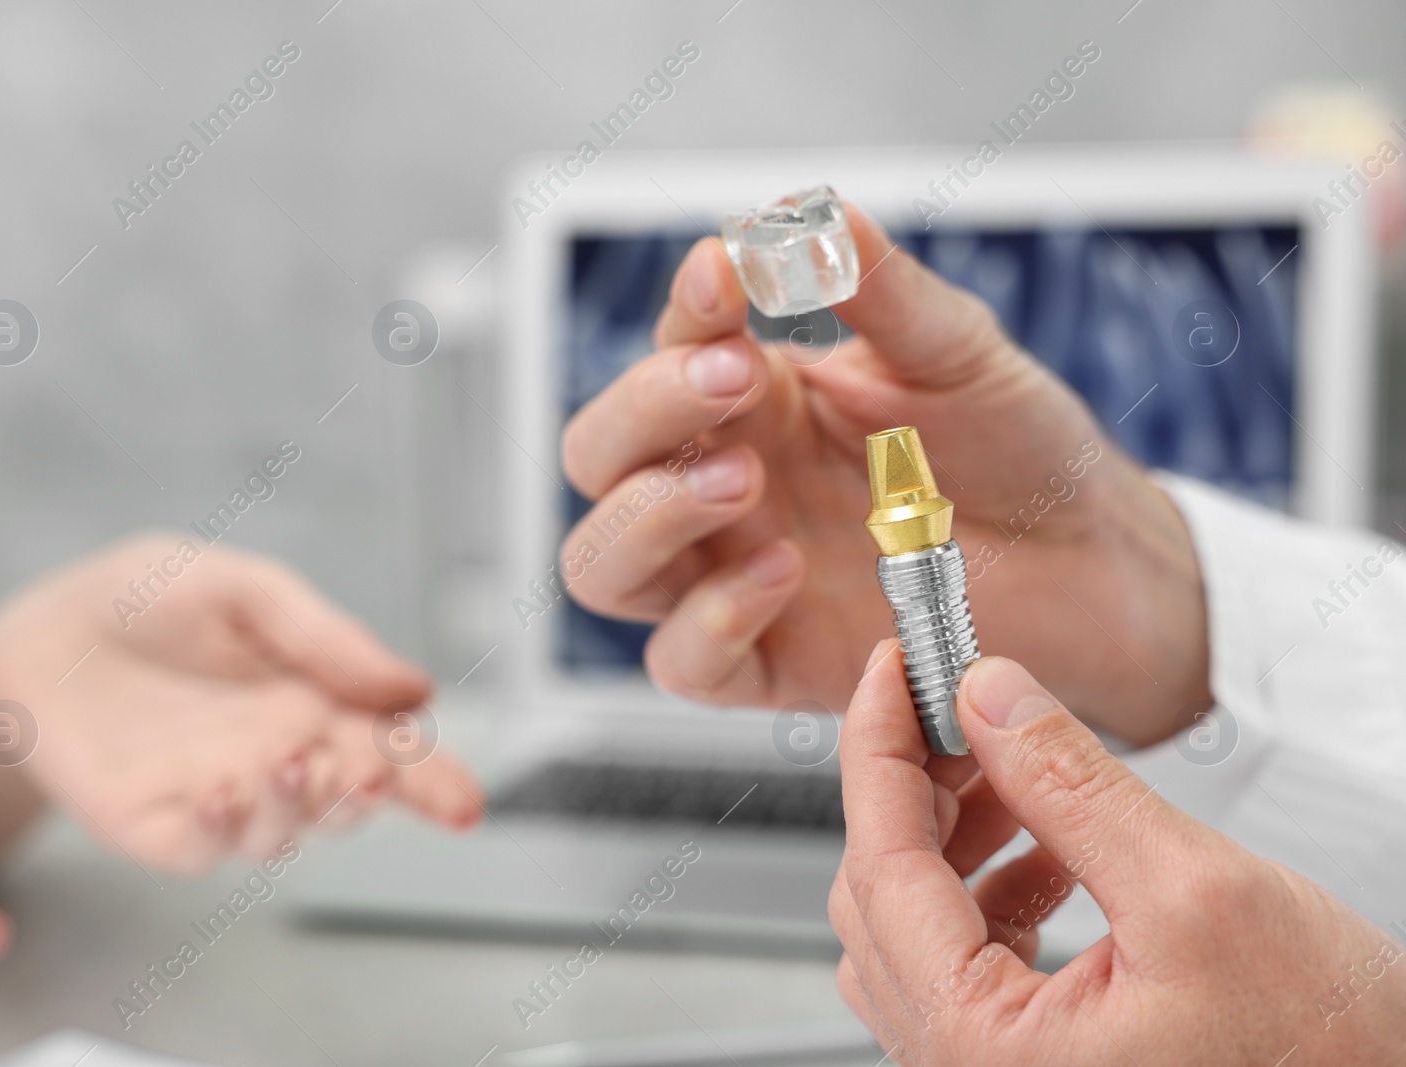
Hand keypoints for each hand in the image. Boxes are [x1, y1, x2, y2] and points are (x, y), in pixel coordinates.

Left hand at [0, 537, 480, 871]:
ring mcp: (221, 797)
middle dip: (370, 794)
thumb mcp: (244, 590)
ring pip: (286, 831)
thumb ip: (324, 637)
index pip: (393, 752)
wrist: (37, 630)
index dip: (435, 783)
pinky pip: (203, 848)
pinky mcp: (154, 825)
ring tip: (293, 762)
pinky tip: (223, 792)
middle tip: (372, 770)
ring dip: (301, 809)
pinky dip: (221, 830)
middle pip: (349, 801)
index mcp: (317, 703)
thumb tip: (415, 690)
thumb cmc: (147, 600)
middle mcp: (280, 759)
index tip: (465, 806)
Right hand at [559, 208, 1207, 743]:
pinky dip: (709, 621)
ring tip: (743, 479)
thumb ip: (878, 289)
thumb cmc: (1015, 448)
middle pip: (598, 457)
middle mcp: (723, 486)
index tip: (726, 275)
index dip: (680, 309)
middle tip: (730, 380)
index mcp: (754, 400)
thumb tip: (810, 211)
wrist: (1092, 560)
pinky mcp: (766, 664)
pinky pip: (681, 663)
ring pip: (603, 563)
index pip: (666, 347)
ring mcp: (731, 578)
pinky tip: (781, 574)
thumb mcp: (953, 350)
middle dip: (643, 411)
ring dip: (649, 514)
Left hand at [830, 646, 1405, 1064]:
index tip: (891, 667)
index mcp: (977, 1047)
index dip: (877, 746)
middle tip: (961, 705)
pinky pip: (971, 964)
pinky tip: (1054, 851)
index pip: (878, 863)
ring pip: (921, 925)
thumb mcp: (1197, 894)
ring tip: (1018, 772)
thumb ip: (1070, 784)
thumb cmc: (1324, 1066)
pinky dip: (994, 890)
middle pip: (884, 894)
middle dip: (918, 784)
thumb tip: (987, 697)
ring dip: (958, 835)